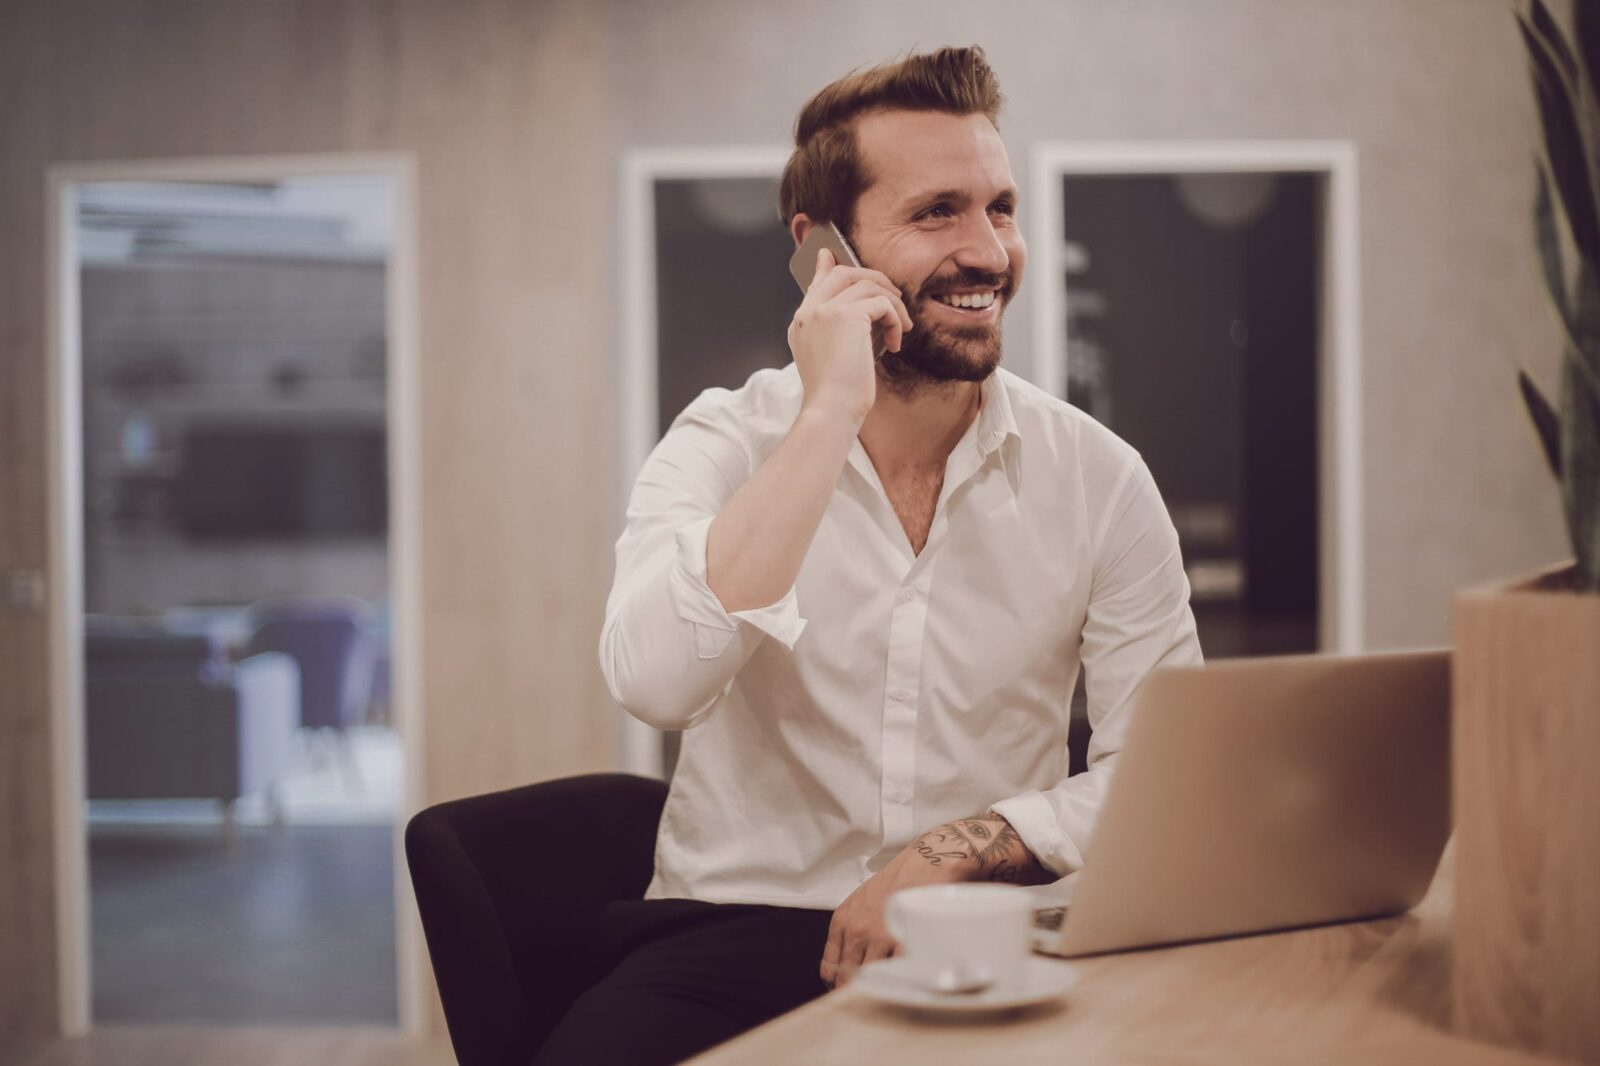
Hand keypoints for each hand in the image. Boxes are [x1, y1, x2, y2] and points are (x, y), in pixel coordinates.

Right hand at [787, 247, 912, 426]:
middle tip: (893, 296)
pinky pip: (882, 302)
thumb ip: (839, 334)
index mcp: (801, 324)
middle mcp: (809, 312)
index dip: (826, 268)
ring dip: (892, 303)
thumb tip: (863, 315)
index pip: (816, 284)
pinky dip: (895, 318)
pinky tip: (895, 342)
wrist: (831, 410)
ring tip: (900, 327)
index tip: (829, 255)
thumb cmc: (835, 396)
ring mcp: (825, 310)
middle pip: (842, 273)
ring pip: (867, 284)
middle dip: (873, 278)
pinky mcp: (846, 315)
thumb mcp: (832, 360)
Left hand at [820, 812, 1052, 988]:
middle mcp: (857, 929)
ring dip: (878, 985)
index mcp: (843, 920)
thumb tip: (848, 963)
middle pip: (847, 977)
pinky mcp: (903, 938)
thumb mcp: (861, 901)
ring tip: (887, 987)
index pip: (830, 967)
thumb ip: (851, 930)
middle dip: (855, 990)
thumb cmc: (897, 881)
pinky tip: (903, 978)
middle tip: (867, 994)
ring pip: (870, 977)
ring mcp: (879, 936)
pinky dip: (898, 978)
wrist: (926, 863)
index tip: (847, 989)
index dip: (837, 984)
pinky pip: (895, 971)